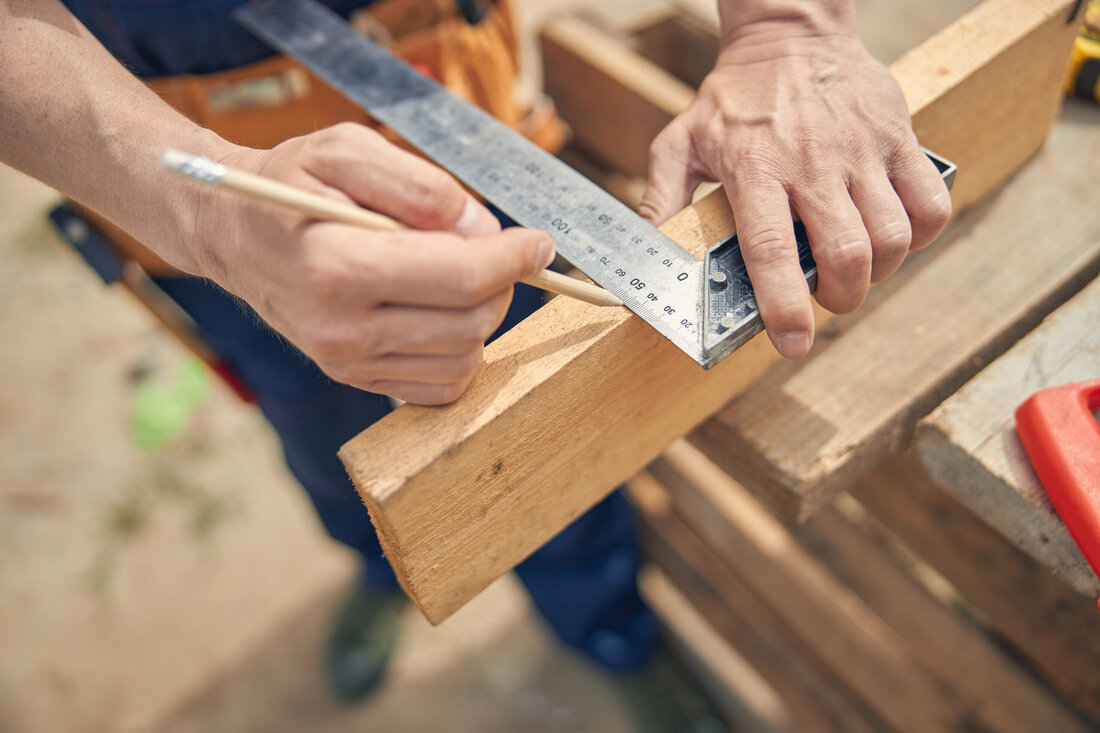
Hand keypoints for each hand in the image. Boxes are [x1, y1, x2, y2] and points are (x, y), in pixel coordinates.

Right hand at [194, 123, 554, 403]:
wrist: (231, 232)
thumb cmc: (291, 183)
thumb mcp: (347, 150)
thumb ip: (421, 185)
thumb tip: (481, 231)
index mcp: (338, 267)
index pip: (461, 278)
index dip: (514, 259)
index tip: (540, 243)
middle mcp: (341, 328)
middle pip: (470, 324)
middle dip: (502, 286)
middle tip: (497, 252)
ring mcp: (346, 362)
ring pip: (462, 360)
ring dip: (483, 318)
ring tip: (460, 276)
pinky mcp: (353, 378)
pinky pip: (439, 386)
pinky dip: (460, 352)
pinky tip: (442, 312)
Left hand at [639, 14, 950, 357]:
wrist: (790, 34)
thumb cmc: (735, 97)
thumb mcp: (681, 140)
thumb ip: (662, 198)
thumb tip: (647, 254)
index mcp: (754, 170)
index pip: (772, 252)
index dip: (785, 308)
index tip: (792, 343)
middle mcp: (812, 163)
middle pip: (846, 255)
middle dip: (840, 298)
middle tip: (825, 298)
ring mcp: (861, 150)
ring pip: (892, 238)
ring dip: (878, 272)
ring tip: (856, 268)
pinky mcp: (898, 137)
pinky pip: (930, 203)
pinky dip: (920, 234)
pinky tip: (892, 235)